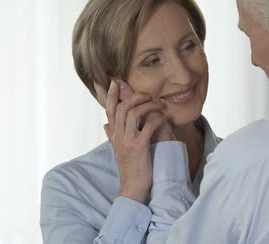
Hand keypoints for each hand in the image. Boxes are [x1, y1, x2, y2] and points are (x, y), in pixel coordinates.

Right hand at [102, 79, 173, 202]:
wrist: (133, 187)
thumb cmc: (128, 168)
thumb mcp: (117, 150)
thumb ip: (112, 136)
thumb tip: (105, 125)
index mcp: (114, 135)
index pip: (109, 110)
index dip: (111, 95)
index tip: (115, 82)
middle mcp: (118, 136)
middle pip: (121, 108)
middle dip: (134, 97)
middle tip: (147, 95)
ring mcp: (127, 142)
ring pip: (132, 114)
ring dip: (147, 106)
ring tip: (158, 105)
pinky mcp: (139, 147)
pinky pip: (147, 127)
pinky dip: (156, 119)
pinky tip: (163, 118)